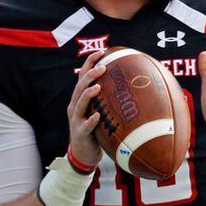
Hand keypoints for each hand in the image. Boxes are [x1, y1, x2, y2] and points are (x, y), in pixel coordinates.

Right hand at [67, 50, 105, 165]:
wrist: (83, 154)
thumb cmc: (95, 131)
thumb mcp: (99, 111)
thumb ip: (107, 99)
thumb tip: (130, 84)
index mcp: (80, 99)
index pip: (82, 76)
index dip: (90, 63)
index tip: (101, 51)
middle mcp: (75, 107)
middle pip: (79, 87)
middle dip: (90, 75)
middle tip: (103, 66)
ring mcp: (76, 120)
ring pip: (79, 104)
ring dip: (88, 94)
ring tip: (98, 86)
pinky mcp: (80, 133)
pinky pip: (85, 126)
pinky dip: (91, 120)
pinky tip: (97, 116)